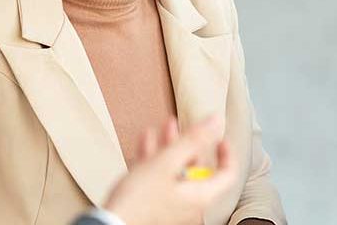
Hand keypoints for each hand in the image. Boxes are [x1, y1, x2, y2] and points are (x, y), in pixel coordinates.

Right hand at [103, 115, 241, 224]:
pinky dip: (156, 158)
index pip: (227, 173)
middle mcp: (189, 201)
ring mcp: (171, 203)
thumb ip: (193, 140)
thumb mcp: (167, 162)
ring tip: (166, 125)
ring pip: (175, 170)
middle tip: (186, 125)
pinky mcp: (154, 203)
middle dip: (189, 142)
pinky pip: (159, 177)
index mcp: (200, 194)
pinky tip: (148, 139)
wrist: (110, 222)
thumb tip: (216, 121)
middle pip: (197, 168)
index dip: (226, 153)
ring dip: (170, 145)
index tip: (220, 138)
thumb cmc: (138, 200)